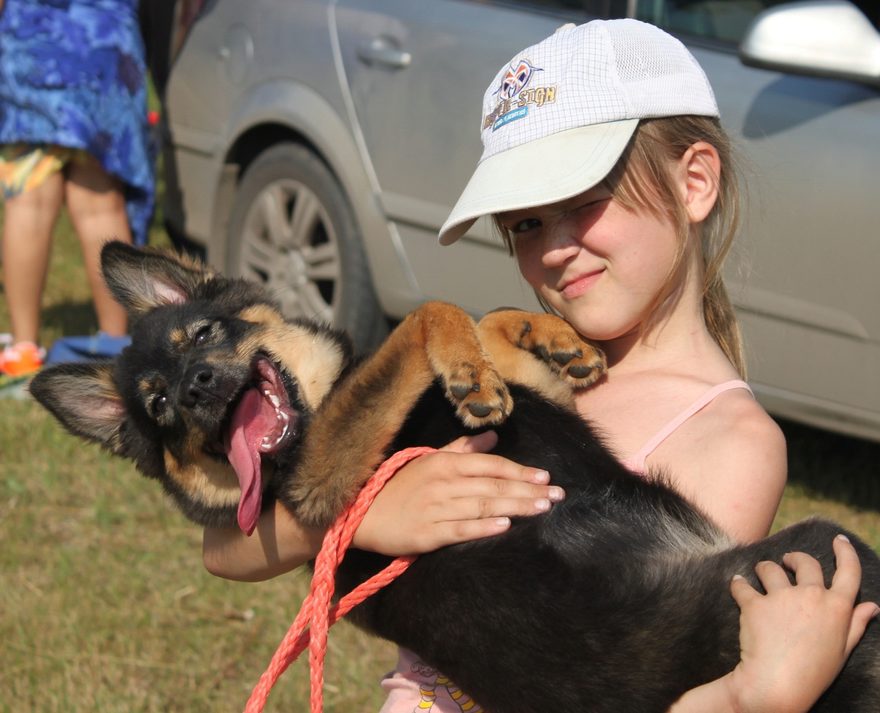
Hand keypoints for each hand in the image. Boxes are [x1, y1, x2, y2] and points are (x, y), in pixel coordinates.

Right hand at [352, 431, 563, 555]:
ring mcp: (436, 508)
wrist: (363, 512)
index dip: (519, 471)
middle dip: (527, 491)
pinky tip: (504, 527)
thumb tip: (493, 435)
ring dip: (514, 507)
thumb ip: (463, 448)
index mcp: (445, 463)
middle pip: (493, 486)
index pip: (490, 465)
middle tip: (556, 496)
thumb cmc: (400, 485)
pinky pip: (460, 529)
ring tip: (541, 509)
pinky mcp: (427, 533)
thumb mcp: (430, 459)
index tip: (545, 477)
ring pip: (482, 506)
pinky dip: (483, 527)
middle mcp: (443, 483)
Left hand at [727, 534, 878, 712]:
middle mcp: (811, 596)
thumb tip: (871, 606)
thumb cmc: (814, 672)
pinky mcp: (755, 603)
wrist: (776, 685)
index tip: (838, 540)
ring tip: (759, 574)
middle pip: (806, 562)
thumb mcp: (842, 650)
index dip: (845, 553)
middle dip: (796, 558)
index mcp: (837, 608)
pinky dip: (738, 584)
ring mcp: (782, 597)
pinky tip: (737, 585)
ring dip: (765, 569)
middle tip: (787, 561)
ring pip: (770, 568)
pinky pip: (742, 585)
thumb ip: (855, 624)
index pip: (848, 572)